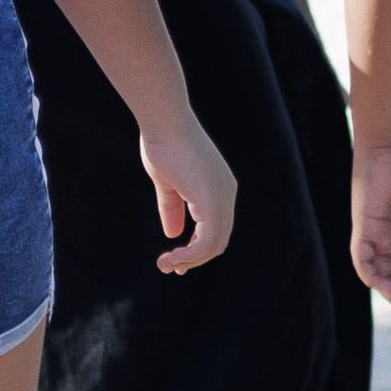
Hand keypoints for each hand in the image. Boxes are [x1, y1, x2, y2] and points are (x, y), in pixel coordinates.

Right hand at [140, 119, 239, 276]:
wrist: (165, 122)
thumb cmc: (164, 144)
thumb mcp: (168, 184)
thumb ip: (173, 208)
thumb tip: (173, 234)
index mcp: (219, 188)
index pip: (216, 228)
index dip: (196, 248)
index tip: (174, 259)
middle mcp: (226, 194)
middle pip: (218, 240)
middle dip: (194, 258)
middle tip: (170, 268)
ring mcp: (222, 197)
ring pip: (214, 244)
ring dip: (190, 260)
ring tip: (165, 265)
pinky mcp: (213, 200)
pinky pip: (206, 240)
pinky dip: (189, 254)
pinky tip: (171, 257)